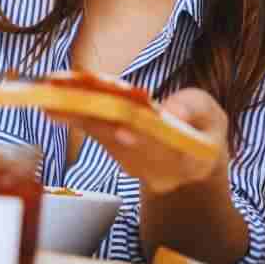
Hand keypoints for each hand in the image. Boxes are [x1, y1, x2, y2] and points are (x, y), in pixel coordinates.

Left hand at [59, 88, 229, 193]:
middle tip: (68, 102)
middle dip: (94, 118)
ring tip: (51, 93)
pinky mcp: (116, 153)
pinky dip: (75, 113)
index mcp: (187, 161)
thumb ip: (194, 108)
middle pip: (121, 141)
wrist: (192, 158)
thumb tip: (170, 108)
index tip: (124, 131)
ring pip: (102, 136)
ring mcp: (132, 164)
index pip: (163, 152)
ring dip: (75, 113)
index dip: (142, 141)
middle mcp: (154, 169)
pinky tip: (52, 100)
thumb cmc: (203, 128)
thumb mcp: (213, 116)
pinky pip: (95, 131)